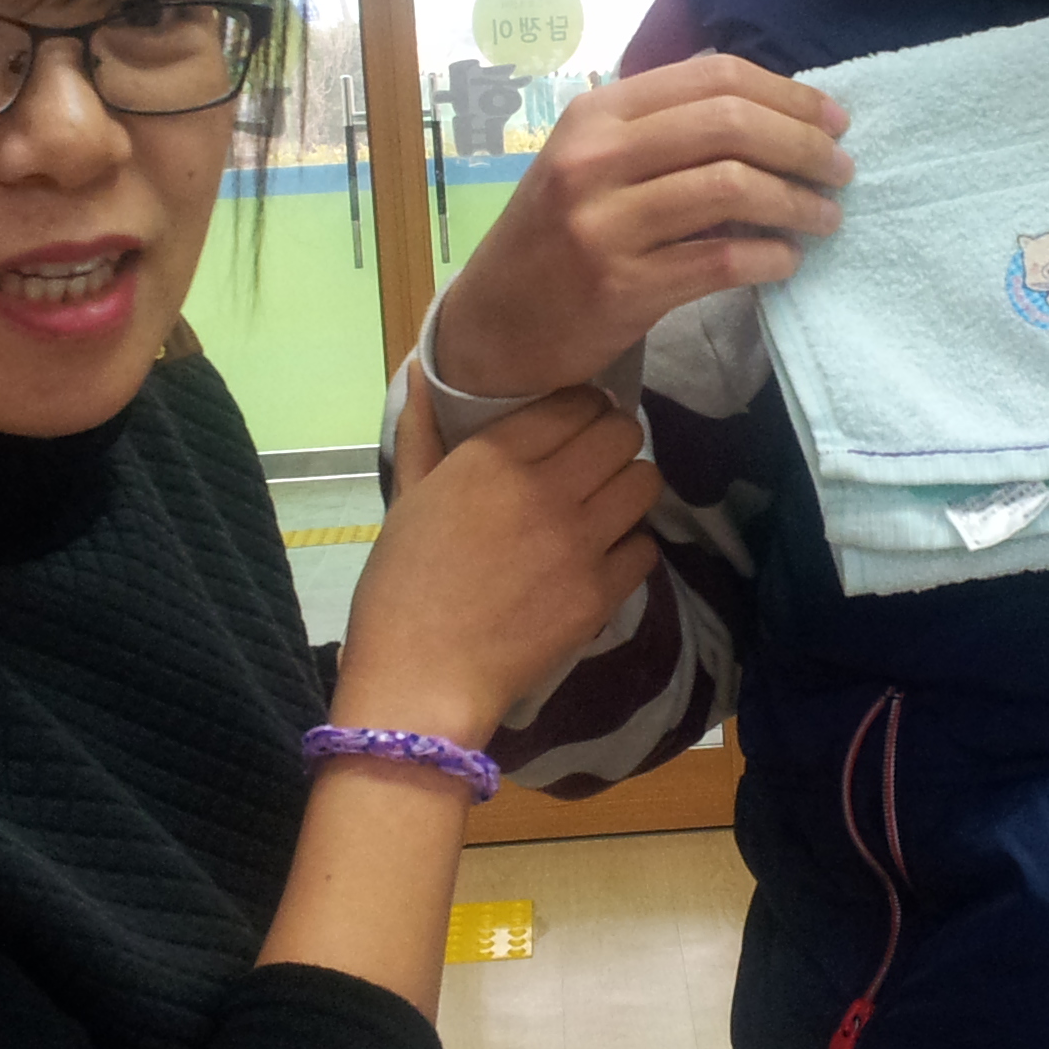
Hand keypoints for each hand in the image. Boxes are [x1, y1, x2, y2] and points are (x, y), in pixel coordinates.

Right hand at [334, 387, 662, 744]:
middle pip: (622, 433)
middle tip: (596, 462)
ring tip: (608, 504)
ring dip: (630, 487)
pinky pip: (646, 547)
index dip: (583, 409)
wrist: (421, 679)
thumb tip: (419, 369)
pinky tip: (605, 556)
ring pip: (644, 482)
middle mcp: (544, 487)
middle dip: (615, 440)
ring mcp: (579, 541)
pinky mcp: (601, 591)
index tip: (575, 425)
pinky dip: (630, 548)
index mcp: (492, 457)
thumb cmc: (402, 587)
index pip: (575, 402)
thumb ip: (420, 430)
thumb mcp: (407, 497)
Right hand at [432, 54, 852, 397]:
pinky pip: (720, 259)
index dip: (787, 94)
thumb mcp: (592, 161)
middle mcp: (596, 159)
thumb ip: (664, 131)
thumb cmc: (557, 235)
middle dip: (803, 144)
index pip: (713, 77)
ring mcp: (604, 223)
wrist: (495, 323)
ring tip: (826, 217)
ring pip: (731, 187)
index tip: (833, 119)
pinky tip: (787, 260)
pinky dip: (769, 256)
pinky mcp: (621, 287)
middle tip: (842, 169)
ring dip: (797, 202)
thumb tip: (776, 116)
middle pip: (729, 124)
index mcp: (597, 114)